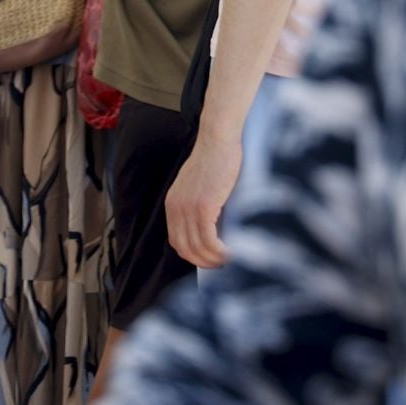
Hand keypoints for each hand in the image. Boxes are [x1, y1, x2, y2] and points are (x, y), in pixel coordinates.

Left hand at [165, 131, 241, 268]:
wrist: (219, 139)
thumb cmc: (217, 158)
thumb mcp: (201, 185)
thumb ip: (201, 205)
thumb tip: (216, 230)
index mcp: (173, 203)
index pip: (177, 241)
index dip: (193, 255)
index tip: (210, 259)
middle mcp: (176, 208)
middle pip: (184, 249)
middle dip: (203, 262)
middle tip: (222, 265)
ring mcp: (188, 209)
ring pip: (197, 248)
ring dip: (214, 260)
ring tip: (230, 261)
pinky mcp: (203, 207)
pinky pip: (208, 240)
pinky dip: (219, 252)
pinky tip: (231, 253)